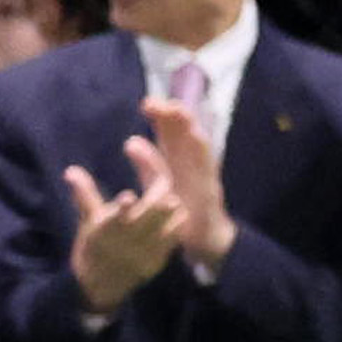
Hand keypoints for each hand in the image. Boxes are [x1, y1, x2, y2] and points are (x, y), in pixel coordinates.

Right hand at [65, 149, 185, 314]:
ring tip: (169, 200)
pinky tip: (175, 216)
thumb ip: (84, 194)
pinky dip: (176, 224)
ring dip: (170, 209)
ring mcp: (146, 251)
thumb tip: (71, 171)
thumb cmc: (93, 248)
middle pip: (152, 215)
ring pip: (168, 223)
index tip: (127, 197)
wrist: (101, 285)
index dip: (123, 207)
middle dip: (158, 196)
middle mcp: (129, 240)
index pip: (119, 217)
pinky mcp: (158, 260)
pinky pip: (175, 238)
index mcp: (109, 229)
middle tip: (160, 183)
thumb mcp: (87, 221)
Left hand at [138, 97, 235, 266]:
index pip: (168, 133)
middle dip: (173, 115)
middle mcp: (191, 163)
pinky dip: (203, 150)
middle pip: (183, 133)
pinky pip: (207, 166)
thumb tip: (130, 141)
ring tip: (178, 110)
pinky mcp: (211, 188)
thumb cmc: (180, 212)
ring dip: (189, 126)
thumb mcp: (159, 187)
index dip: (160, 117)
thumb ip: (147, 166)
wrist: (204, 239)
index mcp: (177, 161)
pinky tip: (197, 136)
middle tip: (159, 102)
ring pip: (196, 145)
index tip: (147, 104)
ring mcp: (203, 174)